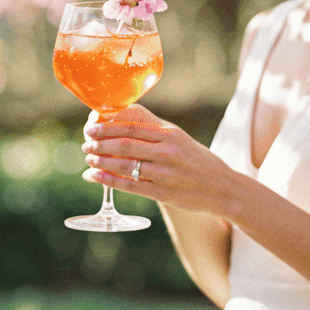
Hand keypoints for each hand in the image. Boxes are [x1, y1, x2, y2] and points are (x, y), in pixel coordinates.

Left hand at [81, 104, 233, 213]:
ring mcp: (165, 174)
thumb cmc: (198, 161)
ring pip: (124, 165)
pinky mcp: (162, 193)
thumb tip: (124, 116)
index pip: (132, 127)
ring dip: (101, 161)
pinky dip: (108, 180)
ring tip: (89, 157)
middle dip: (100, 143)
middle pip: (125, 145)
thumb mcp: (180, 138)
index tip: (91, 127)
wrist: (223, 189)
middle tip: (86, 143)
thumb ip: (154, 128)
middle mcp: (167, 152)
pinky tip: (95, 176)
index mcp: (170, 135)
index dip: (107, 127)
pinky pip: (129, 185)